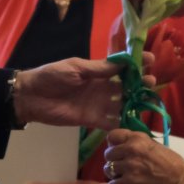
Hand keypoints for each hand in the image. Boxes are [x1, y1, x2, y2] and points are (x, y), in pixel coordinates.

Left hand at [14, 54, 156, 128]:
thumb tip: (123, 62)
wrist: (31, 97)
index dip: (136, 64)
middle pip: (126, 87)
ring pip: (121, 104)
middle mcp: (101, 88)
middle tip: (151, 82)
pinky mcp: (91, 120)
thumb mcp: (76, 68)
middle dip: (140, 84)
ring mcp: (98, 104)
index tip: (151, 59)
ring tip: (147, 101)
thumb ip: (99, 69)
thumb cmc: (52, 77)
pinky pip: (110, 122)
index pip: (121, 67)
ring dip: (134, 103)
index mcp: (97, 72)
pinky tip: (135, 123)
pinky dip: (122, 123)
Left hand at [102, 129, 183, 183]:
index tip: (117, 150)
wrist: (180, 179)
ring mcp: (130, 166)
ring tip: (124, 176)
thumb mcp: (152, 145)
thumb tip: (119, 146)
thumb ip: (136, 144)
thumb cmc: (170, 162)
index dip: (113, 144)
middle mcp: (132, 149)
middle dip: (113, 161)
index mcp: (137, 138)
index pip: (112, 136)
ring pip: (108, 169)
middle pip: (108, 154)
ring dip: (114, 174)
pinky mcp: (131, 182)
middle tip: (122, 166)